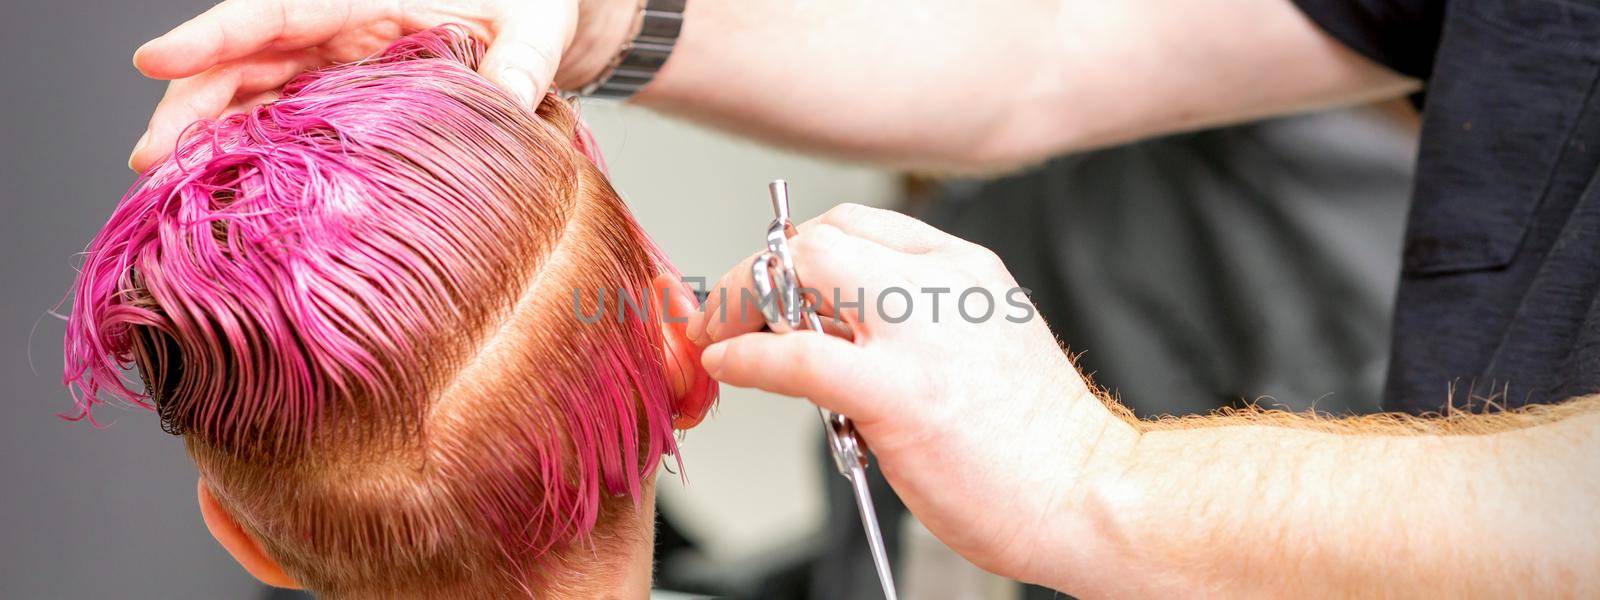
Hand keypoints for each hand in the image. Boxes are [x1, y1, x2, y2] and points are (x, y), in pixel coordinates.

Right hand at [127, 0, 637, 171]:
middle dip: (192, 100)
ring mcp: (336, 65)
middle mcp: (341, 27)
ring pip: (250, 90)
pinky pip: (279, 121)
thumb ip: (523, 62)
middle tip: (151, 157)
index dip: (217, 35)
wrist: (540, 26)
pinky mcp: (341, 102)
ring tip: (165, 182)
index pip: (281, 10)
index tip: (157, 58)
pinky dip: (245, 150)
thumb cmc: (534, 10)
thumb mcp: (538, 27)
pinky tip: (219, 188)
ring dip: (205, 132)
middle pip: (246, 55)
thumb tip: (505, 99)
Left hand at [688, 204, 1139, 587]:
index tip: (769, 288)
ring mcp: (923, 336)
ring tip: (727, 338)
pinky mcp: (902, 394)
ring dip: (745, 303)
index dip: (797, 253)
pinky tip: (732, 368)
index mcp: (966, 268)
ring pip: (808, 270)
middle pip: (824, 236)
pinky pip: (800, 357)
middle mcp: (945, 284)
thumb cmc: (1036, 442)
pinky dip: (749, 357)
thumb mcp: (982, 343)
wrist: (1093, 496)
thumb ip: (915, 322)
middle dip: (760, 270)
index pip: (858, 224)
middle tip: (734, 313)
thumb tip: (830, 330)